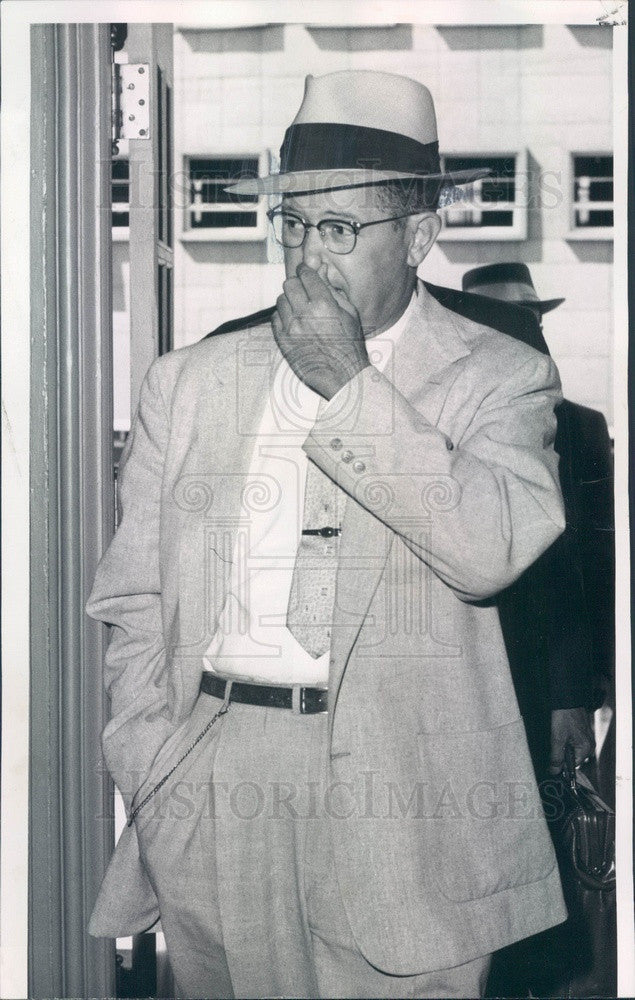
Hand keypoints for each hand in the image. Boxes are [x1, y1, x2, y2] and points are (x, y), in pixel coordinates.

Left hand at [272, 263, 369, 399]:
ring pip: (280, 300)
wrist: (343, 376)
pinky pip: (275, 318)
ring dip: (289, 301)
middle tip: (304, 291)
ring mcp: (291, 329)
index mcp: (324, 305)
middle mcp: (305, 314)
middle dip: (297, 285)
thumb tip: (322, 271)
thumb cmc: (350, 345)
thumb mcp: (350, 314)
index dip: (306, 271)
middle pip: (289, 284)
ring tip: (300, 309)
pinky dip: (282, 317)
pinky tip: (294, 322)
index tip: (306, 272)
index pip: (306, 275)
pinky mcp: (283, 342)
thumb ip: (333, 291)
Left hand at [549, 706, 594, 774]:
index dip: (561, 764)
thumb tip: (554, 771)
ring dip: (563, 747)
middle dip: (562, 754)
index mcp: (586, 749)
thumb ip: (556, 756)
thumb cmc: (564, 716)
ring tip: (557, 736)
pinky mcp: (582, 732)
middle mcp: (589, 745)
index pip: (573, 765)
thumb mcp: (557, 738)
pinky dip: (565, 741)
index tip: (551, 762)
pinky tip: (560, 733)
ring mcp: (586, 738)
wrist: (568, 698)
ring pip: (572, 750)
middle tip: (554, 744)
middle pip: (573, 758)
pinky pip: (573, 743)